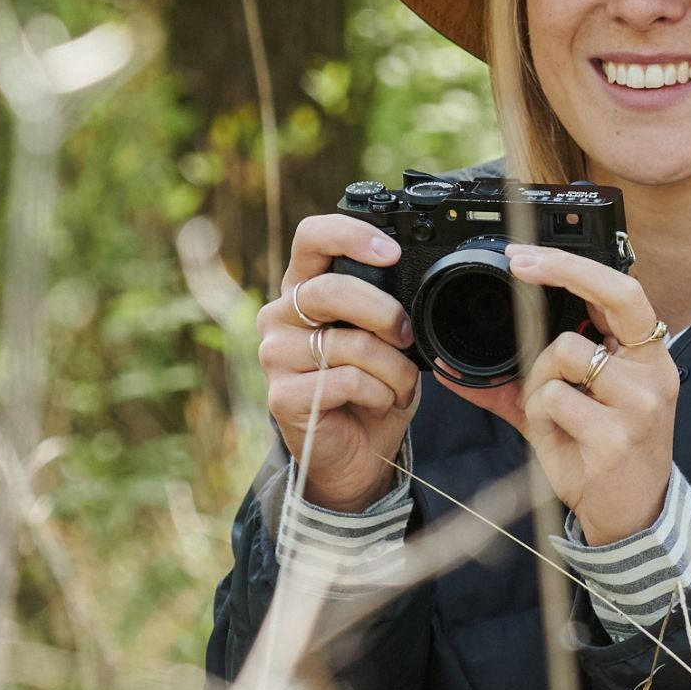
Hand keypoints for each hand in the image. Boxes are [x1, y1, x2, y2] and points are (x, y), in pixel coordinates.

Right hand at [258, 215, 420, 512]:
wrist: (357, 455)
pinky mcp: (281, 395)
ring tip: (399, 384)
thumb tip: (415, 289)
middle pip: (330, 291)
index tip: (391, 251)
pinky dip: (380, 393)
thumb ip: (388, 307)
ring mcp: (274, 355)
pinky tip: (380, 403)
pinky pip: (346, 381)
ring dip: (393, 368)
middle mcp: (280, 316)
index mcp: (305, 289)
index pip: (311, 237)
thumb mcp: (386, 339)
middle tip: (405, 334)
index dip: (350, 235)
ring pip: (348, 343)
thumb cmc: (372, 388)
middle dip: (384, 312)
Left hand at [434, 245, 675, 545]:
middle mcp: (652, 373)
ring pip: (562, 354)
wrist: (632, 517)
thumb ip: (522, 380)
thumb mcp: (568, 410)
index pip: (623, 290)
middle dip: (561, 269)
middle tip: (519, 265)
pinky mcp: (616, 436)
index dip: (575, 265)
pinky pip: (553, 400)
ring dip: (539, 382)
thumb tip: (454, 368)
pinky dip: (540, 417)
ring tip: (554, 415)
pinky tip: (560, 440)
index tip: (528, 256)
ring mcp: (639, 403)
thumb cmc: (602, 456)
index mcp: (647, 357)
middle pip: (614, 295)